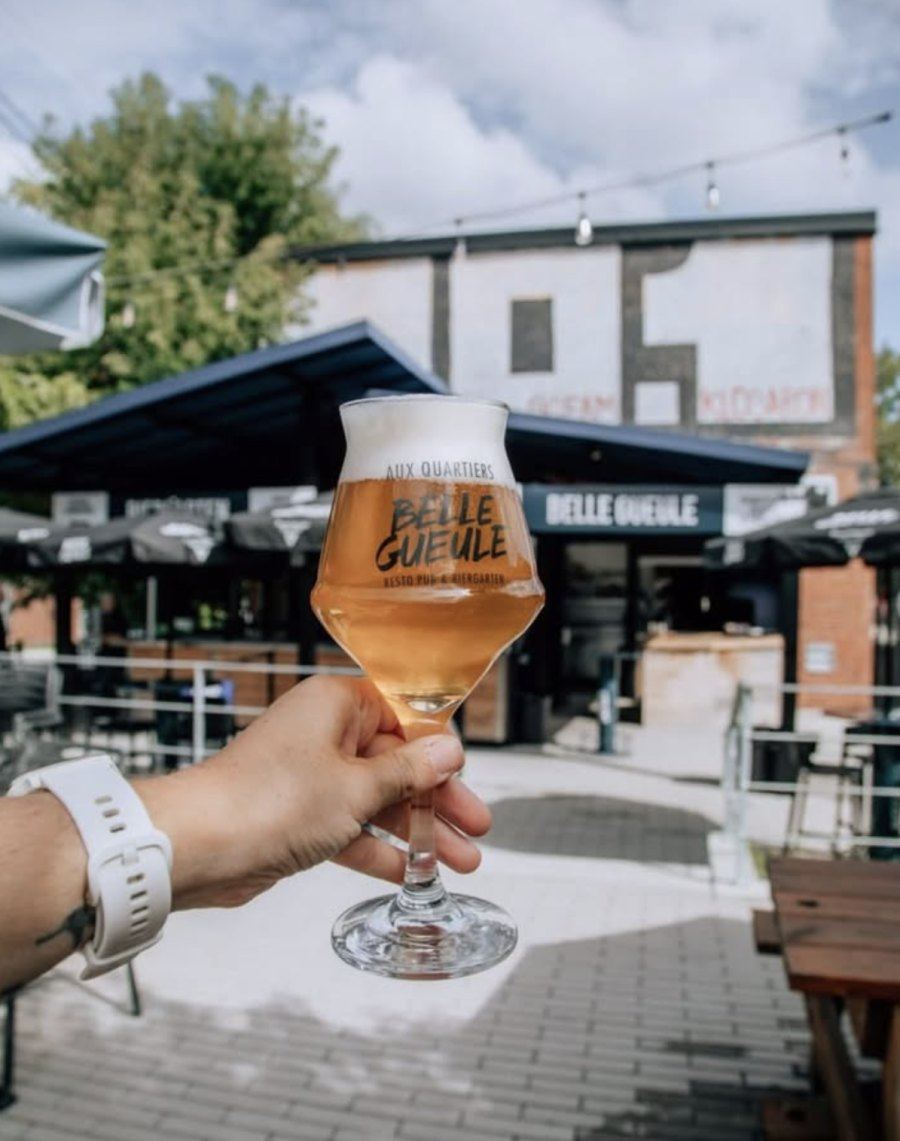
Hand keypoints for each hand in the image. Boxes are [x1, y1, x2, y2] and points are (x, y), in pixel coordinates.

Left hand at [137, 676, 490, 909]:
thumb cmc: (269, 801)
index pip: (402, 714)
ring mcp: (311, 777)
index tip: (465, 772)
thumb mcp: (358, 787)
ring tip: (460, 860)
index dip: (437, 745)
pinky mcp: (299, 816)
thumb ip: (409, 772)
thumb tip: (446, 749)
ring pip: (378, 800)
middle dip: (438, 798)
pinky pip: (351, 827)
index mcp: (336, 705)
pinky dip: (379, 849)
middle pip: (396, 762)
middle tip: (476, 825)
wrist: (199, 846)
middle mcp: (323, 735)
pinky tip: (412, 873)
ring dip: (416, 830)